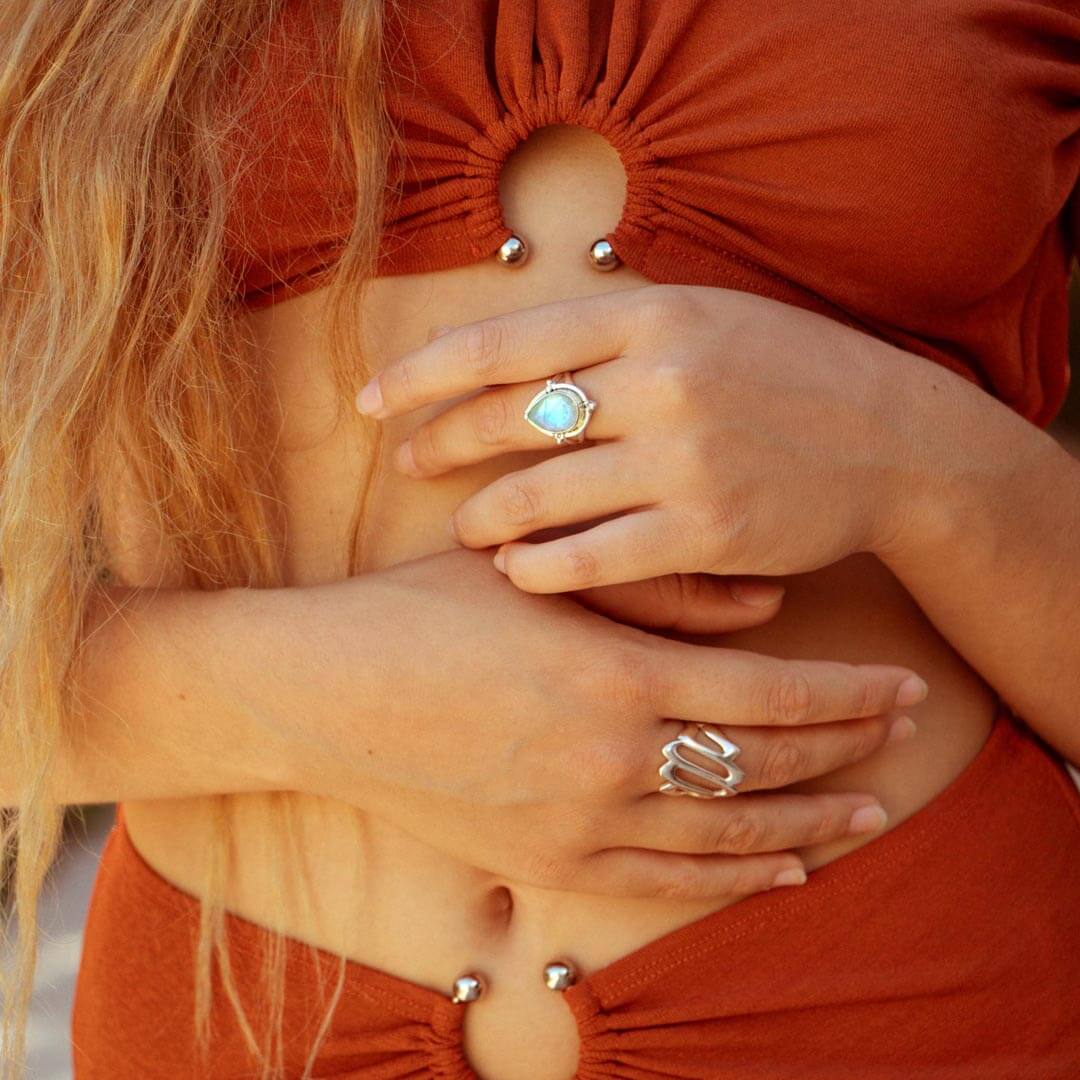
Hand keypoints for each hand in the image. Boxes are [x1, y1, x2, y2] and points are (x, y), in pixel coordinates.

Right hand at [270, 547, 925, 898]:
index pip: (773, 695)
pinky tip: (781, 869)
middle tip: (903, 733)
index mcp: (618, 675)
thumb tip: (767, 607)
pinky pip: (666, 885)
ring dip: (809, 820)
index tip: (901, 685)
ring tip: (869, 811)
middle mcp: (614, 760)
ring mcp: (582, 823)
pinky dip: (733, 879)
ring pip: (729, 832)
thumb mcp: (537, 575)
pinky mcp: (547, 864)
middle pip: (767, 764)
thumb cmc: (419, 612)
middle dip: (847, 748)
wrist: (320, 695)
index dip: (847, 693)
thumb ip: (659, 592)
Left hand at [356, 284, 919, 591]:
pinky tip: (519, 574)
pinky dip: (541, 568)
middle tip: (410, 464)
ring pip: (539, 496)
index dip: (422, 374)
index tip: (375, 401)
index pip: (502, 342)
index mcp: (650, 315)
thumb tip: (502, 349)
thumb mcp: (705, 318)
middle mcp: (660, 379)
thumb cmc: (788, 375)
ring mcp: (683, 458)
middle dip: (442, 444)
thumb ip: (609, 330)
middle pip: (509, 418)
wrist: (895, 440)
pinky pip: (593, 558)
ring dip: (484, 518)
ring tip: (465, 529)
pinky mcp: (708, 532)